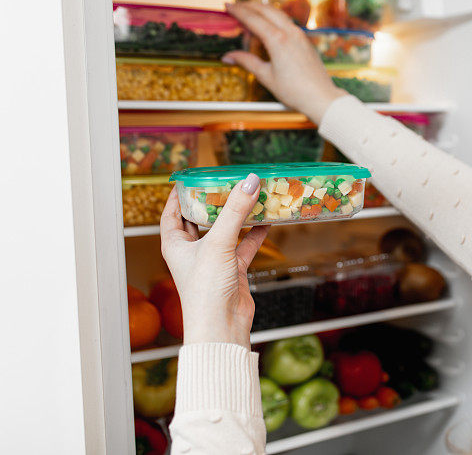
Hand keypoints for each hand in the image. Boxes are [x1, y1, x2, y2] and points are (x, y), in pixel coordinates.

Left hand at [160, 173, 268, 349]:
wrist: (221, 326)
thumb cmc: (206, 290)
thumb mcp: (219, 243)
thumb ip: (235, 211)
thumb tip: (249, 182)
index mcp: (175, 244)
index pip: (172, 212)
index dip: (180, 194)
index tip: (192, 178)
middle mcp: (192, 251)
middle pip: (201, 219)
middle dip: (213, 201)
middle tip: (226, 182)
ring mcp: (213, 260)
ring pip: (225, 231)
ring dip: (237, 216)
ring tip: (250, 197)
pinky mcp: (232, 270)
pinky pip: (244, 246)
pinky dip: (254, 234)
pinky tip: (266, 222)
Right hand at [223, 2, 343, 124]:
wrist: (320, 97)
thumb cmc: (294, 91)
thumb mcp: (266, 77)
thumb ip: (246, 62)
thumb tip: (228, 57)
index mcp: (277, 40)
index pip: (253, 18)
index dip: (238, 11)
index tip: (226, 5)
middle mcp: (290, 33)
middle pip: (266, 10)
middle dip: (248, 5)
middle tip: (235, 6)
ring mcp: (300, 35)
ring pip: (278, 13)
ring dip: (262, 9)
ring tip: (249, 12)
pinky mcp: (305, 40)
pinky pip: (287, 22)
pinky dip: (273, 18)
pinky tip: (268, 25)